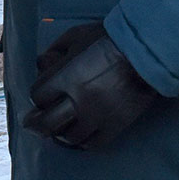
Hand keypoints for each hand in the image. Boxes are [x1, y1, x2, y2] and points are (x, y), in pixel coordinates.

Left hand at [22, 23, 161, 149]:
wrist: (145, 51)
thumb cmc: (109, 39)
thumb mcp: (75, 35)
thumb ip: (55, 50)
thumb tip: (42, 64)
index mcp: (66, 76)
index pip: (38, 96)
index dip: (38, 96)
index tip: (41, 96)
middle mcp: (78, 99)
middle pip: (47, 123)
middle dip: (36, 124)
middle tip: (33, 124)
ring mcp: (97, 115)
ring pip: (69, 137)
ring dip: (60, 133)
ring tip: (60, 128)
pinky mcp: (114, 125)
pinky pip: (92, 144)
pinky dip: (82, 142)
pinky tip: (80, 135)